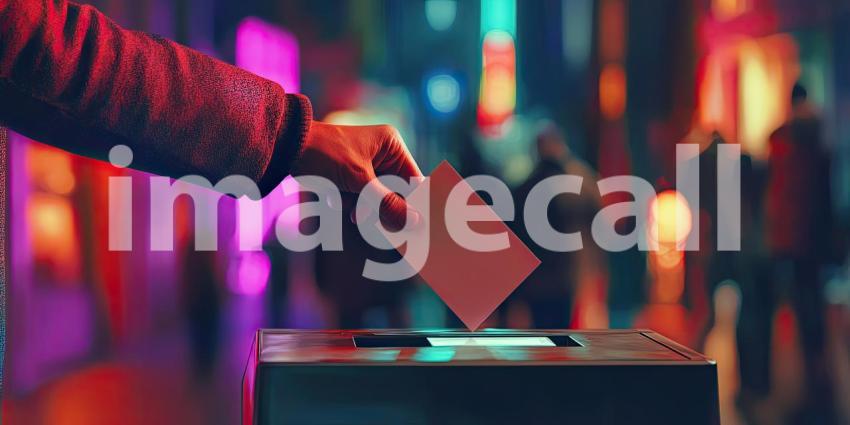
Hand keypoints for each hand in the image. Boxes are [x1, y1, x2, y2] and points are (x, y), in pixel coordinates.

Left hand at [293, 122, 422, 229]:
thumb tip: (414, 222)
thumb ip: (387, 203)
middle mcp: (384, 154)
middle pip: (397, 193)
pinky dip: (354, 205)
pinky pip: (363, 198)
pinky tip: (341, 204)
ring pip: (379, 199)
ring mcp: (368, 166)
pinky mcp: (353, 177)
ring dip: (366, 209)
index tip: (418, 226)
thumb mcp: (359, 181)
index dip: (416, 204)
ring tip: (352, 212)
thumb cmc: (325, 154)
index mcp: (392, 146)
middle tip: (380, 226)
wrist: (287, 147)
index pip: (414, 180)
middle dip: (385, 209)